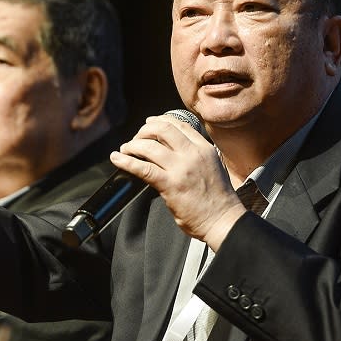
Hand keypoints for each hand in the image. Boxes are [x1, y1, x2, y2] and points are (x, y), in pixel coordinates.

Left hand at [111, 114, 245, 248]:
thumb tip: (173, 152)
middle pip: (162, 129)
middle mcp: (193, 154)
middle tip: (136, 139)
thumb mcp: (212, 167)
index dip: (160, 121)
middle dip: (144, 131)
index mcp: (204, 148)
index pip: (179, 124)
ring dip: (132, 145)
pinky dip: (126, 161)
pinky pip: (142, 167)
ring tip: (125, 150)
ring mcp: (181, 168)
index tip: (149, 123)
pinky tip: (117, 159)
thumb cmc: (218, 200)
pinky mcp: (170, 184)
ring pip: (149, 146)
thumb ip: (196, 156)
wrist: (223, 220)